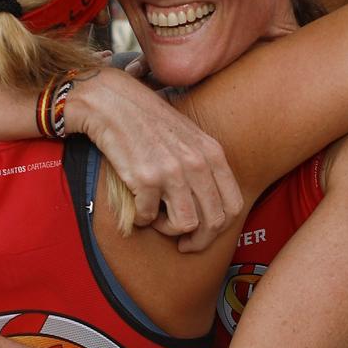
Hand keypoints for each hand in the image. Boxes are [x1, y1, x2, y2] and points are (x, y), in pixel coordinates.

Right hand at [63, 67, 243, 252]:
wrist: (113, 103)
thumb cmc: (149, 122)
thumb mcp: (189, 138)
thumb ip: (204, 168)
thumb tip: (209, 208)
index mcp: (212, 153)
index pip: (233, 205)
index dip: (220, 229)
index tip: (203, 235)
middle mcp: (197, 163)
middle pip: (213, 221)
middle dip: (198, 240)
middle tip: (183, 244)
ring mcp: (173, 171)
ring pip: (185, 224)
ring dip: (168, 229)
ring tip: (157, 217)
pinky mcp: (145, 178)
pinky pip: (149, 217)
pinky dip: (141, 218)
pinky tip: (137, 204)